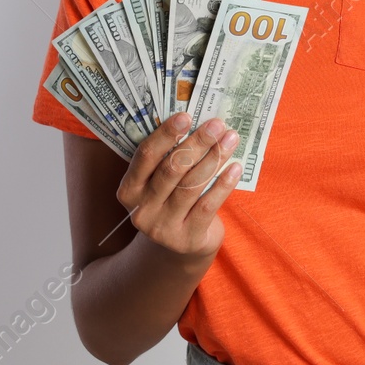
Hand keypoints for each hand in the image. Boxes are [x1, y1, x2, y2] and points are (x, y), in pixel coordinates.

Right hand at [116, 113, 242, 262]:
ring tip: (230, 139)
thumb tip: (197, 123)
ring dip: (214, 159)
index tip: (186, 116)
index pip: (145, 156)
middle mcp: (142, 209)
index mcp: (130, 189)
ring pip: (191, 186)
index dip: (165, 135)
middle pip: (171, 169)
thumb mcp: (160, 185)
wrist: (180, 248)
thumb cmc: (172, 202)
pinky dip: (223, 185)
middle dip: (197, 143)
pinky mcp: (186, 239)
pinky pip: (207, 206)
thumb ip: (168, 160)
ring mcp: (162, 227)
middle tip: (217, 124)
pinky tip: (235, 168)